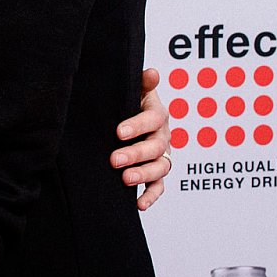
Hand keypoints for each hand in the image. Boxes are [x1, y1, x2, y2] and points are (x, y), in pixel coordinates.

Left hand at [110, 67, 169, 209]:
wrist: (128, 120)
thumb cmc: (128, 104)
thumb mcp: (132, 91)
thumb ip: (142, 83)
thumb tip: (151, 72)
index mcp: (157, 114)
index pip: (153, 118)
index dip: (137, 125)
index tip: (118, 132)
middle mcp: (162, 136)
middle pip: (155, 147)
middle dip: (135, 154)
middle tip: (114, 160)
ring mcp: (161, 156)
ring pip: (160, 168)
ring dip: (143, 174)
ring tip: (125, 179)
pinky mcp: (156, 173)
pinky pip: (158, 186)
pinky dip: (151, 196)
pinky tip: (138, 204)